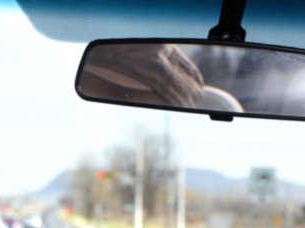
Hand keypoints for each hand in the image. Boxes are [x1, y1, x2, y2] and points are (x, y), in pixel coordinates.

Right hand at [85, 43, 204, 106]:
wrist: (104, 55)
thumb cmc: (125, 54)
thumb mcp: (149, 51)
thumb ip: (162, 59)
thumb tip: (176, 74)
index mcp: (166, 46)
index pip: (188, 65)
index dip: (196, 78)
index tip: (200, 86)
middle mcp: (164, 53)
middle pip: (185, 76)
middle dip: (193, 90)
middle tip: (197, 99)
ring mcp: (156, 64)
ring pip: (177, 85)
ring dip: (185, 98)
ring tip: (190, 105)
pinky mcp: (147, 74)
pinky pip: (165, 90)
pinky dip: (174, 99)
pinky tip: (179, 105)